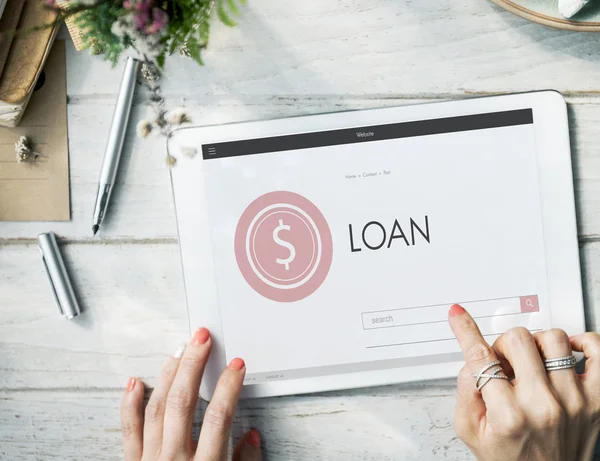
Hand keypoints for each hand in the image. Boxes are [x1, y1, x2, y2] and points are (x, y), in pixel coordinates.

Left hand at [120, 327, 260, 460]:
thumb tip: (251, 436)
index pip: (218, 418)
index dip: (229, 387)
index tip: (236, 365)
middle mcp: (174, 460)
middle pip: (183, 403)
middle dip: (193, 365)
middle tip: (202, 339)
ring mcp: (150, 460)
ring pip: (157, 408)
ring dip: (169, 375)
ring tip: (179, 350)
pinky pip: (129, 430)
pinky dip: (130, 404)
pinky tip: (136, 382)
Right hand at [449, 304, 599, 460]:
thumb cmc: (510, 459)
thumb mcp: (470, 431)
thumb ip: (464, 391)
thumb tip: (472, 357)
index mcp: (508, 416)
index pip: (481, 358)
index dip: (466, 330)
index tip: (459, 315)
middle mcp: (543, 406)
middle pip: (518, 339)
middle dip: (503, 346)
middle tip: (504, 362)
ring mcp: (574, 401)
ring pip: (553, 338)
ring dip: (536, 344)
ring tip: (532, 362)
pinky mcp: (597, 400)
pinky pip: (597, 351)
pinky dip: (583, 343)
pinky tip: (567, 351)